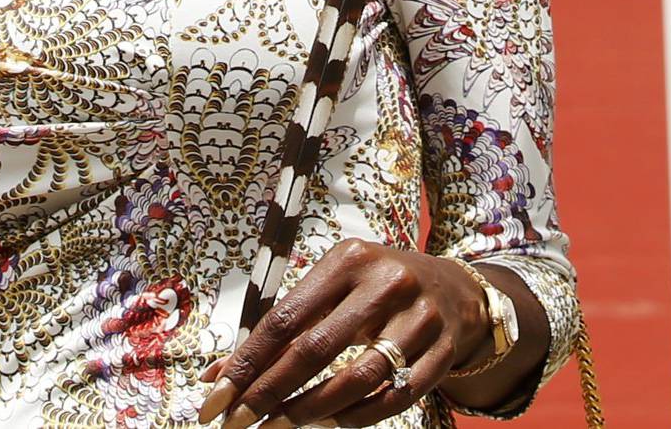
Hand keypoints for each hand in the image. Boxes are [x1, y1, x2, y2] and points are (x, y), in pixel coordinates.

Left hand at [195, 238, 492, 425]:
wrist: (455, 289)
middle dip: (269, 392)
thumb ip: (283, 327)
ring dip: (309, 412)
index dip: (247, 361)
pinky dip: (355, 419)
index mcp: (348, 258)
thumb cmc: (376, 288)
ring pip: (356, 379)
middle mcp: (384, 281)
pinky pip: (395, 397)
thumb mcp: (334, 287)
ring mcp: (419, 317)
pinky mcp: (443, 350)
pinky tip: (326, 426)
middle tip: (237, 423)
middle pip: (316, 348)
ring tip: (276, 428)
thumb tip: (217, 375)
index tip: (215, 397)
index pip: (287, 316)